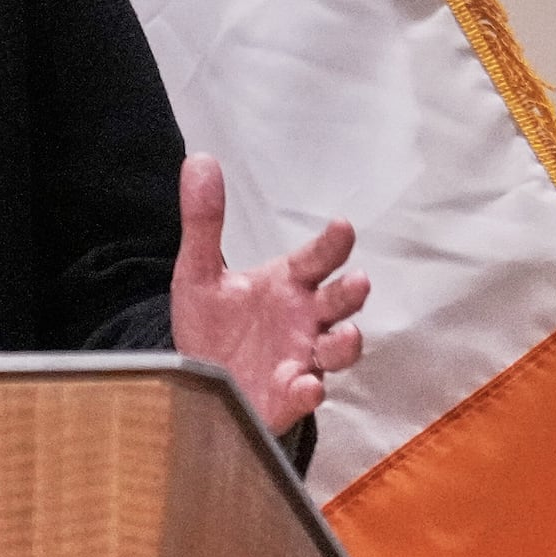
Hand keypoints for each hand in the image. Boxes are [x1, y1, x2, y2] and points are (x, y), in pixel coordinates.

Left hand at [167, 154, 366, 431]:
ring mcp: (302, 359)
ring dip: (345, 344)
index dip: (333, 245)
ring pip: (337, 350)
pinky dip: (309, 391)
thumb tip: (199, 159)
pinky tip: (306, 385)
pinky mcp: (287, 397)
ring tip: (344, 335)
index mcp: (289, 285)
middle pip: (339, 302)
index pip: (318, 259)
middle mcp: (304, 320)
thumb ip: (204, 223)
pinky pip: (306, 395)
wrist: (198, 382)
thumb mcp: (200, 273)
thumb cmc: (213, 326)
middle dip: (351, 293)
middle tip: (357, 282)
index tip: (342, 227)